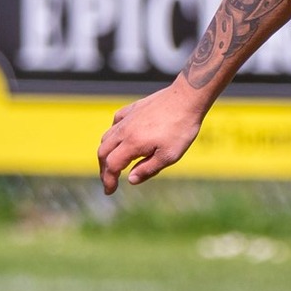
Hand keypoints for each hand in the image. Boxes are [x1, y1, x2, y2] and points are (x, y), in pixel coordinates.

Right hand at [97, 79, 206, 193]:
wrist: (186, 98)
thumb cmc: (181, 128)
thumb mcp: (170, 155)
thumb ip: (149, 169)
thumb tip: (130, 180)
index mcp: (132, 144)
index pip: (111, 166)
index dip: (108, 180)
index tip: (109, 191)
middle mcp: (124, 130)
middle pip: (103, 152)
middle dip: (103, 169)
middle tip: (108, 180)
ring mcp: (127, 118)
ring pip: (107, 137)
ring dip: (105, 153)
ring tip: (112, 163)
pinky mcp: (132, 109)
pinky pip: (115, 123)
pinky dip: (112, 135)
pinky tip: (120, 138)